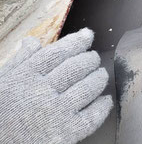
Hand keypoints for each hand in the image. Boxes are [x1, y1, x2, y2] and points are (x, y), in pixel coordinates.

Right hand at [0, 28, 111, 143]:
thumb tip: (32, 42)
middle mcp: (41, 92)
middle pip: (77, 67)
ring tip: (101, 75)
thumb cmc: (0, 114)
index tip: (87, 35)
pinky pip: (92, 116)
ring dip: (99, 78)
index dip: (77, 41)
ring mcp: (55, 112)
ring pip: (88, 88)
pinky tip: (105, 101)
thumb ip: (19, 62)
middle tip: (94, 58)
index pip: (58, 52)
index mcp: (25, 77)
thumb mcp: (2, 83)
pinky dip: (103, 106)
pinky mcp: (65, 133)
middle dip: (90, 59)